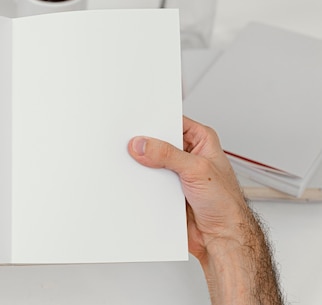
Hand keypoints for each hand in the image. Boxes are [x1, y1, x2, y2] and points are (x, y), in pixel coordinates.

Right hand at [127, 117, 282, 303]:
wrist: (222, 237)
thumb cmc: (226, 204)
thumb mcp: (197, 170)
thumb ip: (168, 155)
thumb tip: (142, 145)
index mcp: (201, 140)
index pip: (172, 121)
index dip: (155, 121)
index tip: (137, 125)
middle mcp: (187, 154)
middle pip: (158, 141)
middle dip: (145, 144)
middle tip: (132, 145)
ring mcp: (175, 172)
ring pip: (150, 162)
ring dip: (142, 166)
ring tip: (134, 165)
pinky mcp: (165, 189)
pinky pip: (147, 182)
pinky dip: (141, 183)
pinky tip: (137, 183)